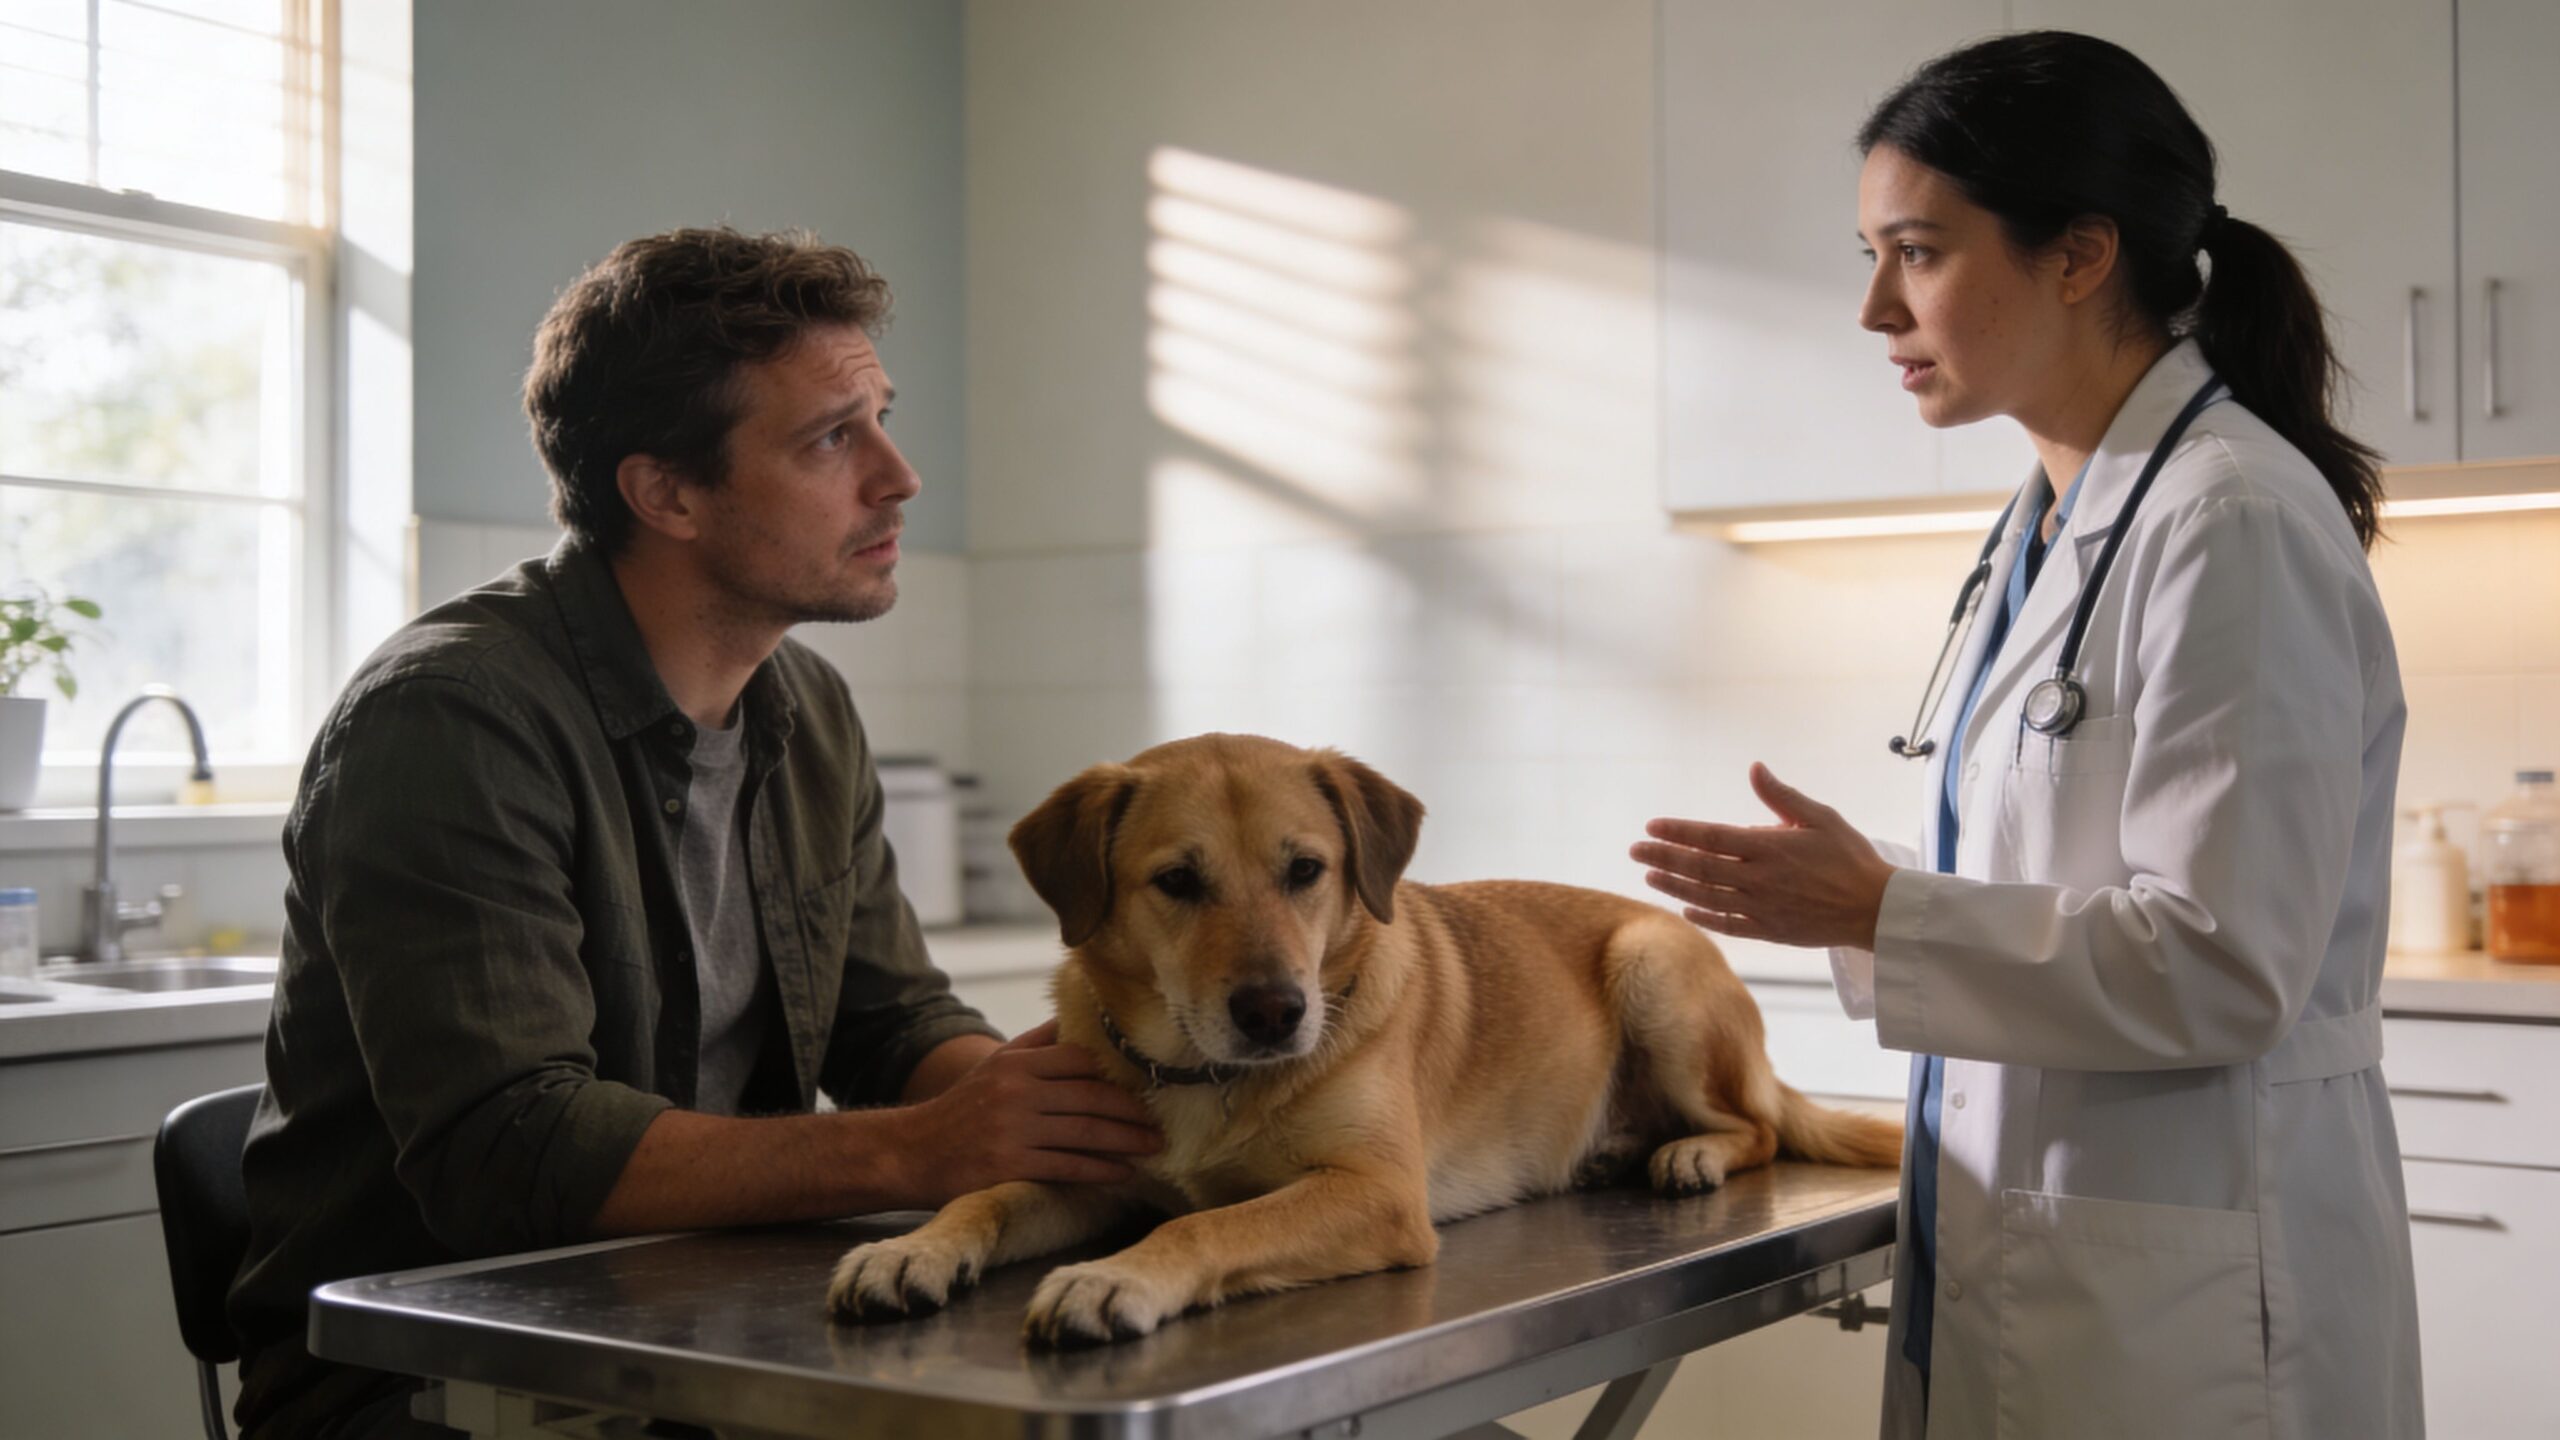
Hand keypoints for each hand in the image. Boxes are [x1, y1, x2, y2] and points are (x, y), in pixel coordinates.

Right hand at [889, 1019, 1161, 1205]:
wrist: (913, 1150)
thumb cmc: (964, 1108)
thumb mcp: (996, 1066)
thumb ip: (1038, 1045)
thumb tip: (1082, 1019)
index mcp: (1017, 1063)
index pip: (1080, 1059)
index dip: (1116, 1074)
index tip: (1146, 1084)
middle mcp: (1016, 1092)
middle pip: (1090, 1096)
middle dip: (1132, 1111)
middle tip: (1160, 1121)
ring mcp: (1013, 1130)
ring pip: (1085, 1132)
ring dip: (1126, 1141)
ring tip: (1153, 1146)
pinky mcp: (1010, 1165)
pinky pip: (1068, 1167)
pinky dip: (1101, 1170)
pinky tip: (1123, 1173)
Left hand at [1629, 763, 1897, 949]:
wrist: (1876, 910)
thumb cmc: (1851, 858)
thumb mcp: (1820, 818)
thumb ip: (1781, 796)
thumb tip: (1754, 768)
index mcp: (1768, 847)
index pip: (1710, 837)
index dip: (1677, 832)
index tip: (1652, 827)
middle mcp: (1758, 879)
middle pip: (1699, 868)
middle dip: (1662, 857)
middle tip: (1634, 851)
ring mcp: (1762, 909)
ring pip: (1706, 897)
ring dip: (1674, 886)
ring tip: (1650, 876)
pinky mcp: (1770, 932)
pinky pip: (1728, 926)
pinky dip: (1703, 917)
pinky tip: (1685, 909)